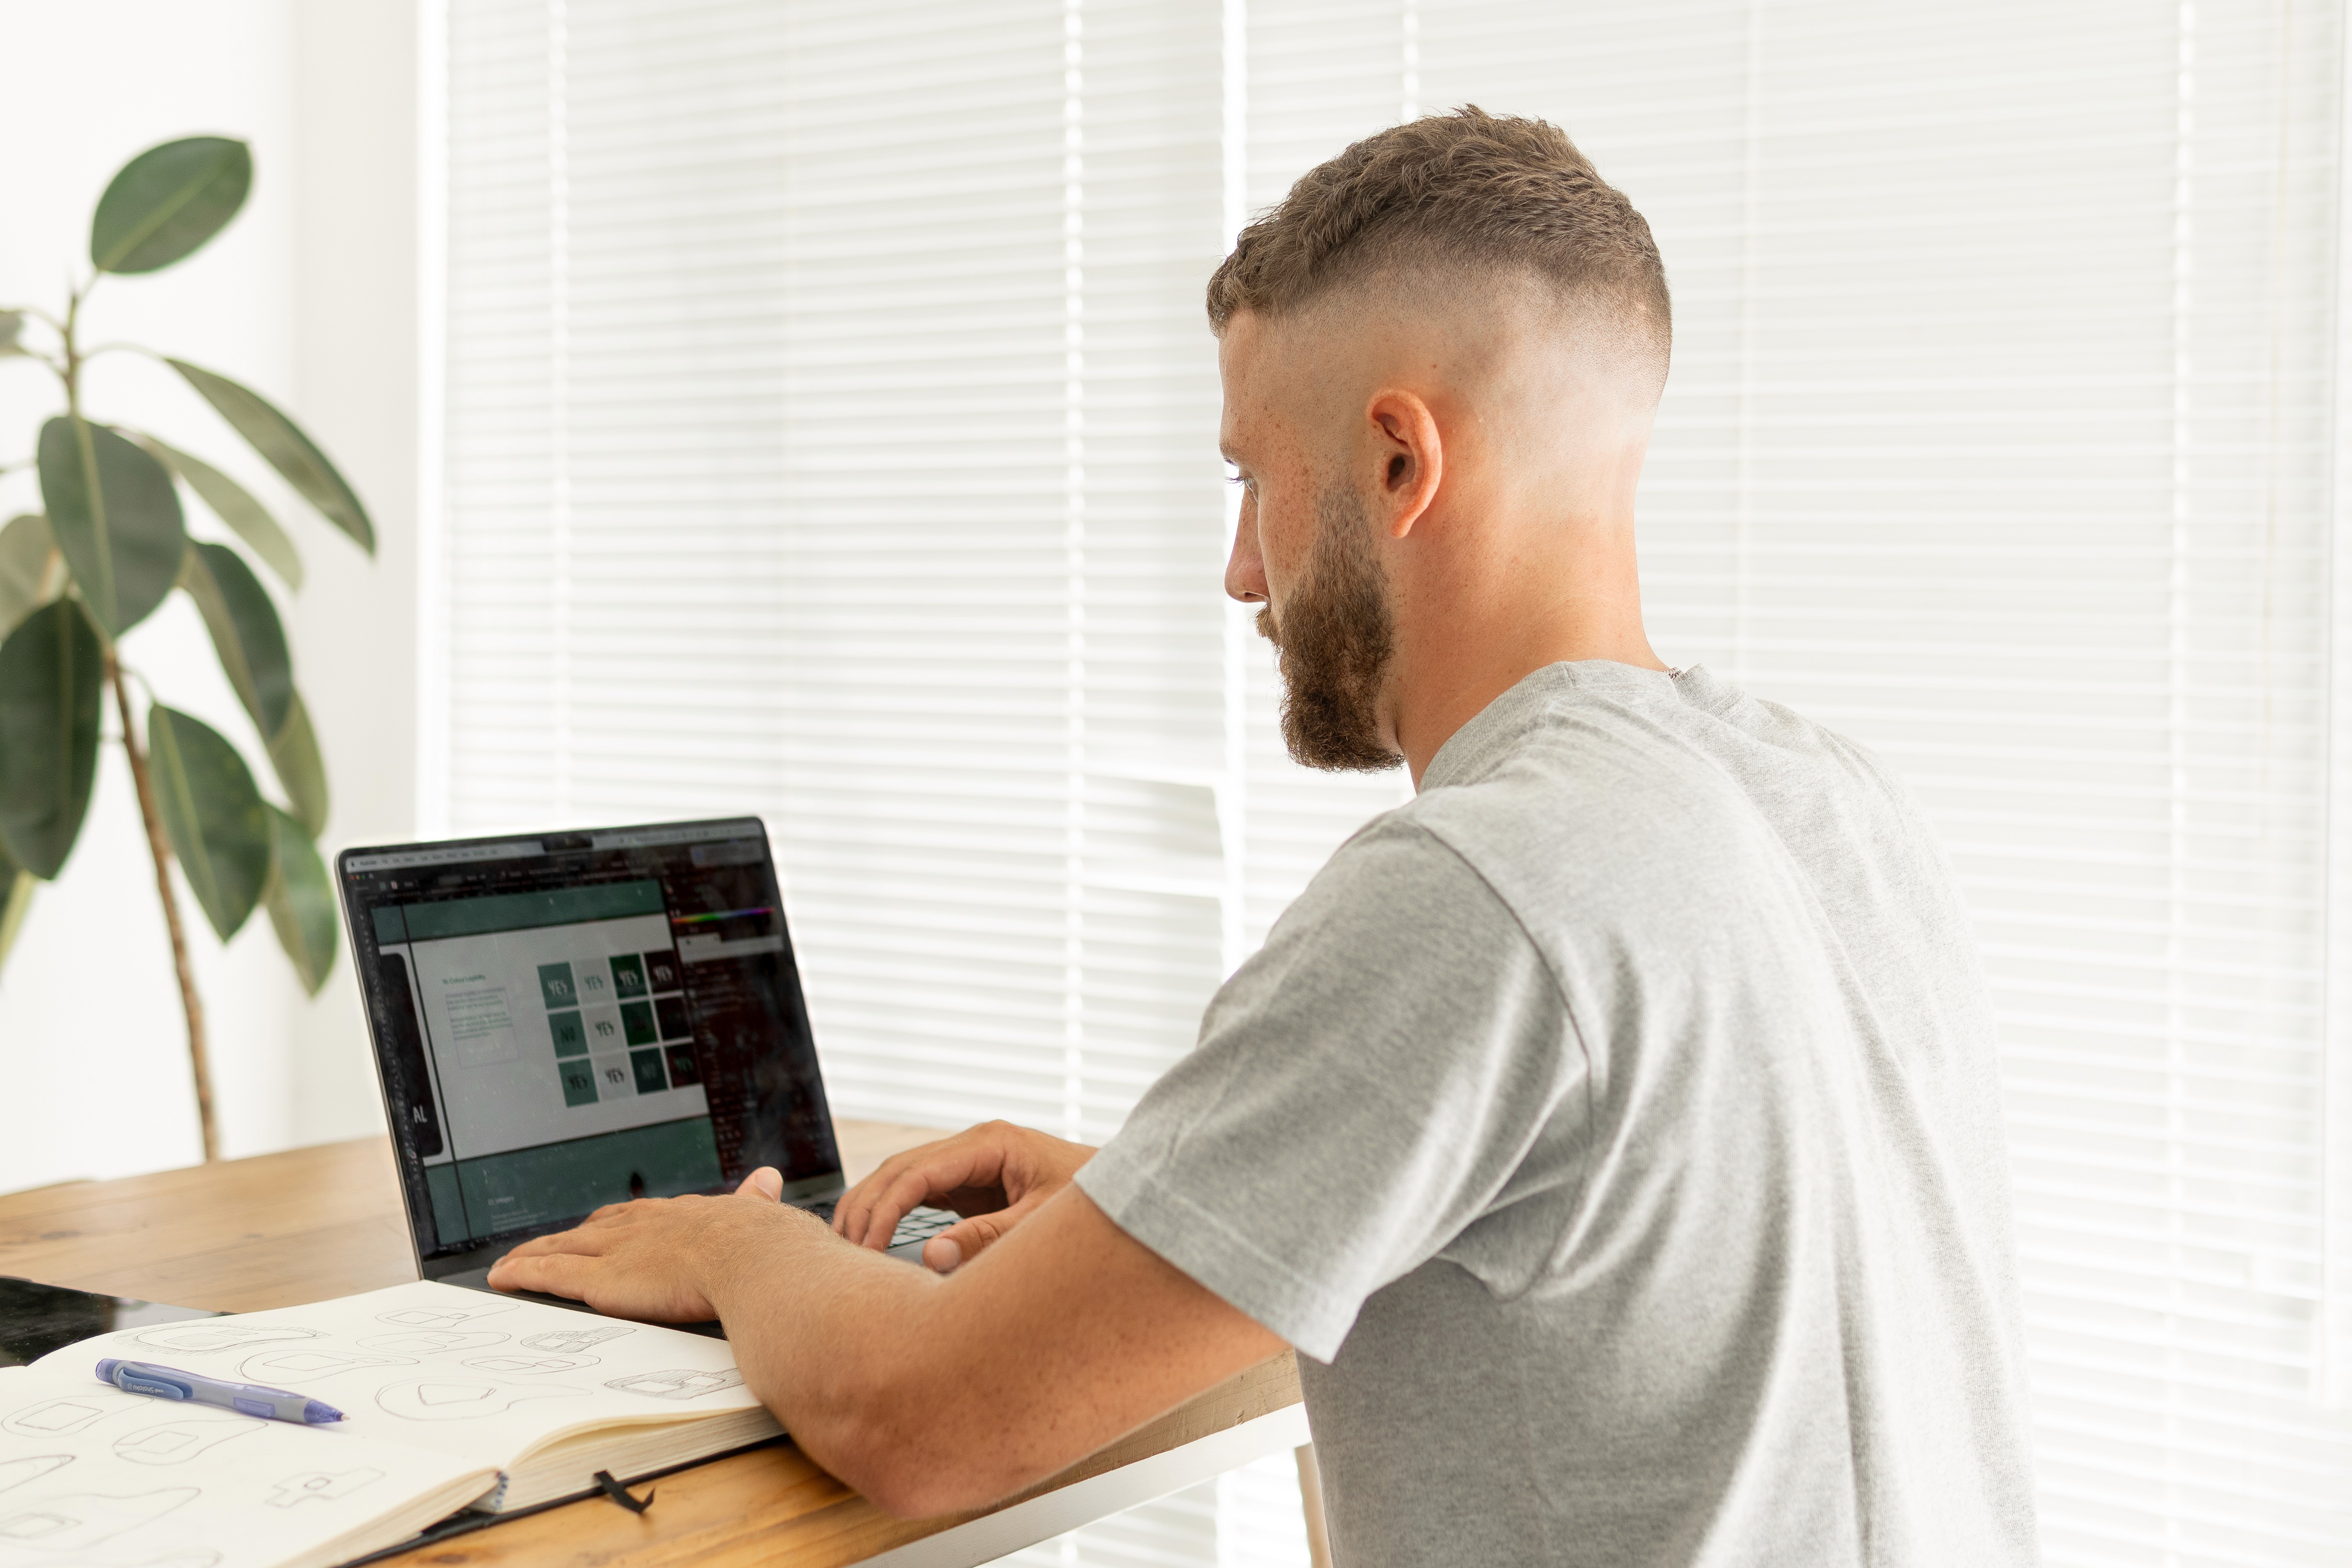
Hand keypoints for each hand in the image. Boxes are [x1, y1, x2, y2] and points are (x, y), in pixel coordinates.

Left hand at [487, 1167, 809, 1319]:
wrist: (751, 1257)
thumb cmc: (764, 1246)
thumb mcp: (759, 1215)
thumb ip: (756, 1200)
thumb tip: (769, 1178)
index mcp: (683, 1213)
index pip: (640, 1215)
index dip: (619, 1223)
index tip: (606, 1226)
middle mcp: (643, 1225)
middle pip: (594, 1227)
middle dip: (570, 1237)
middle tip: (548, 1244)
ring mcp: (617, 1250)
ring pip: (562, 1248)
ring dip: (535, 1253)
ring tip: (513, 1262)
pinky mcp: (599, 1279)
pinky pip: (549, 1275)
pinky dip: (522, 1274)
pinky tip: (502, 1277)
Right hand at [834, 1121, 1092, 1273]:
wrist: (1120, 1193)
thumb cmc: (1087, 1200)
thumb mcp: (1038, 1223)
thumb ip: (987, 1239)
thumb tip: (932, 1257)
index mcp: (990, 1142)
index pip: (918, 1170)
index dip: (886, 1209)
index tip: (866, 1247)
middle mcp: (974, 1145)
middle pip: (900, 1168)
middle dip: (867, 1206)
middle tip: (843, 1251)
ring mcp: (970, 1161)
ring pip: (904, 1178)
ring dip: (874, 1208)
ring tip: (847, 1247)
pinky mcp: (971, 1182)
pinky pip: (921, 1193)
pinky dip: (895, 1213)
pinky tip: (875, 1240)